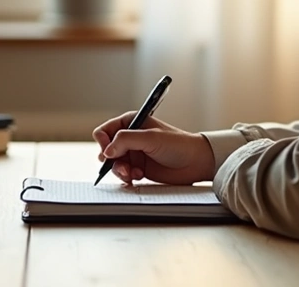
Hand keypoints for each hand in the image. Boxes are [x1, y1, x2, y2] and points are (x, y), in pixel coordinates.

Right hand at [92, 112, 215, 185]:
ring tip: (133, 174)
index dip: (103, 141)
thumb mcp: (150, 138)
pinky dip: (127, 176)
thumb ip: (126, 140)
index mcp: (132, 122)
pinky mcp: (139, 168)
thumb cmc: (178, 144)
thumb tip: (107, 150)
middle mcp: (131, 137)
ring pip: (114, 164)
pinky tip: (138, 176)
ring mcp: (134, 153)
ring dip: (120, 170)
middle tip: (123, 166)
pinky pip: (123, 174)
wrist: (196, 162)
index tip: (108, 152)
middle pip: (107, 149)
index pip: (105, 130)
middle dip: (112, 160)